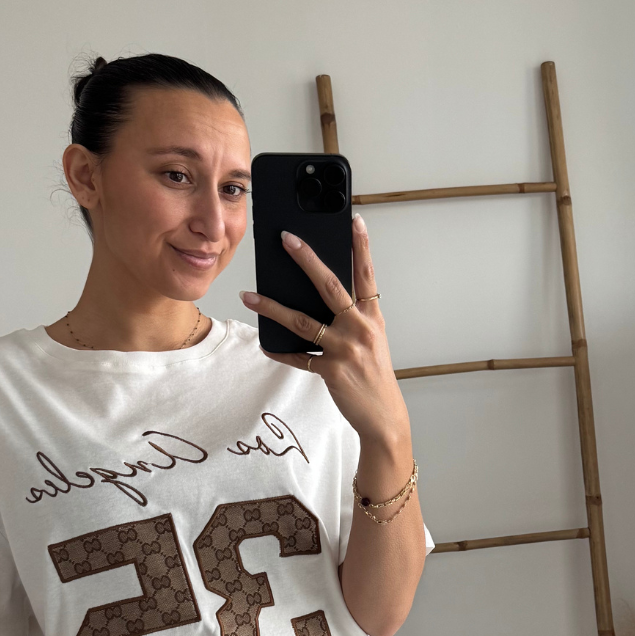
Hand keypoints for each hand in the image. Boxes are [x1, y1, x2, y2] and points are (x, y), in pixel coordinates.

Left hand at [239, 214, 409, 449]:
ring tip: (250, 296)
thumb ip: (352, 317)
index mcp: (372, 317)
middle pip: (330, 286)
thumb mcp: (371, 340)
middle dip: (306, 259)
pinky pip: (298, 357)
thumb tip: (319, 296)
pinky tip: (264, 343)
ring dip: (273, 307)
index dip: (361, 246)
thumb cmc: (374, 375)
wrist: (384, 416)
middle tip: (286, 238)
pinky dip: (279, 350)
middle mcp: (360, 328)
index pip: (366, 275)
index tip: (354, 219)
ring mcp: (345, 349)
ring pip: (303, 321)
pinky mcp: (331, 371)